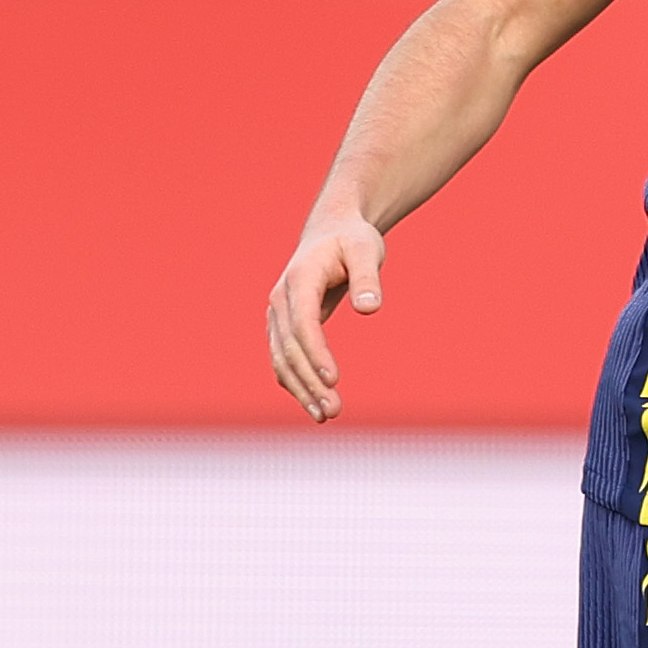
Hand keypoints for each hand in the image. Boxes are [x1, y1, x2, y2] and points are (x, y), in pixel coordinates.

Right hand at [266, 203, 387, 420]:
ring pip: (281, 359)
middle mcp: (281, 300)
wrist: (330, 231)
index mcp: (299, 280)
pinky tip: (314, 404)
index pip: (303, 324)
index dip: (316, 353)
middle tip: (333, 412)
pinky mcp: (282, 326)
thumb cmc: (351, 240)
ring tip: (325, 416)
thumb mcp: (366, 249)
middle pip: (289, 348)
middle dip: (309, 382)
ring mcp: (277, 314)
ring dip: (301, 390)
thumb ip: (367, 278)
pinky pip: (283, 359)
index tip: (333, 379)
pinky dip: (295, 383)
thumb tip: (370, 309)